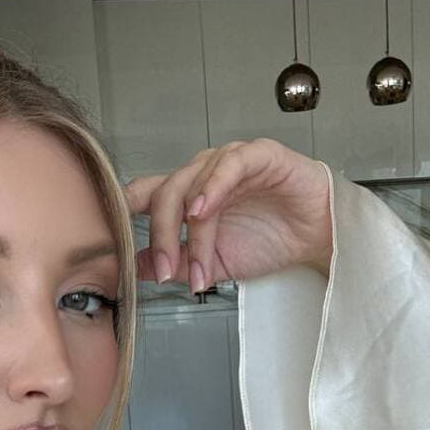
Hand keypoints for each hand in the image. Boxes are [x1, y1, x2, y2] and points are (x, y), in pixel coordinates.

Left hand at [123, 138, 332, 292]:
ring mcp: (228, 162)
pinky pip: (229, 164)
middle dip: (161, 238)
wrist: (319, 237)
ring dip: (189, 229)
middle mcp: (202, 175)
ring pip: (192, 184)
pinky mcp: (259, 155)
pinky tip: (204, 209)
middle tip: (166, 274)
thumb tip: (135, 268)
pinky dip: (213, 186)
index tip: (110, 243)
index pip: (146, 195)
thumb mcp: (214, 264)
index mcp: (188, 196)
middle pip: (163, 195)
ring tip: (193, 263)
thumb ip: (177, 263)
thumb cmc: (271, 240)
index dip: (125, 213)